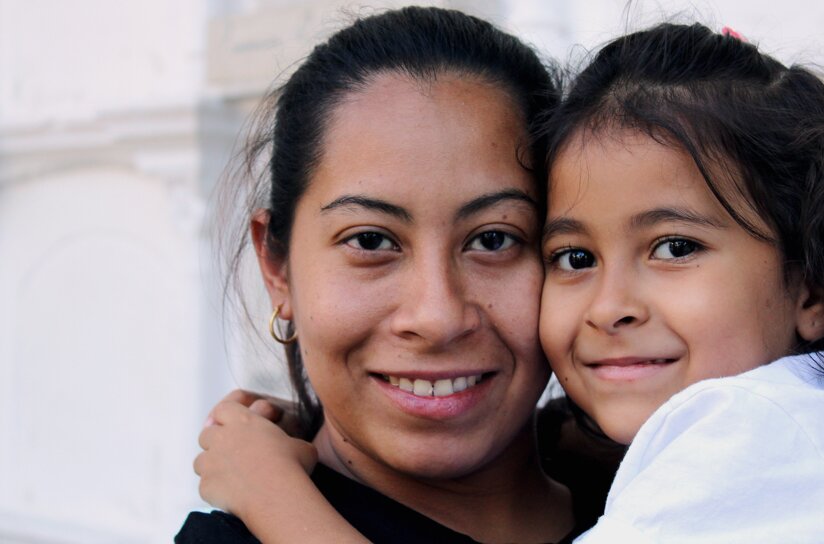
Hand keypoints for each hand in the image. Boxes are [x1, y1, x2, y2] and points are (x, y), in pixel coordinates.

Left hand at [195, 398, 317, 516]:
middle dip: (215, 442)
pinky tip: (230, 495)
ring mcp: (211, 462)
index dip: (226, 415)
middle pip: (207, 433)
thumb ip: (289, 442)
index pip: (224, 409)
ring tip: (229, 475)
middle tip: (230, 452)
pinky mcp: (206, 485)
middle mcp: (222, 438)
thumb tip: (296, 449)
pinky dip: (215, 489)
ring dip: (212, 465)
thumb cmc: (291, 465)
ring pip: (201, 460)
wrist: (277, 495)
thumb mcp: (300, 445)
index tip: (232, 423)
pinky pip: (205, 485)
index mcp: (243, 421)